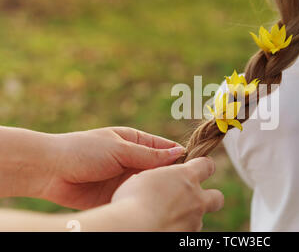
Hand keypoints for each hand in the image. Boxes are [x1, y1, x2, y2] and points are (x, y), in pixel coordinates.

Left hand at [39, 127, 184, 209]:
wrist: (50, 171)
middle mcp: (134, 160)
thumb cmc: (83, 150)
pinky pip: (136, 198)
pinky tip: (156, 207)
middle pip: (161, 169)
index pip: (166, 148)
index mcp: (136, 142)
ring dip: (160, 191)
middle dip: (173, 178)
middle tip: (191, 189)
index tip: (198, 168)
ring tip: (176, 200)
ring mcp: (126, 179)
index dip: (181, 157)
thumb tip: (179, 153)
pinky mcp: (118, 196)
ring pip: (150, 186)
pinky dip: (145, 202)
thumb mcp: (120, 149)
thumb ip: (149, 154)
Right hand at [105, 157, 223, 231]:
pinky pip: (187, 232)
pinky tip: (161, 227)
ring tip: (165, 217)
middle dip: (210, 197)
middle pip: (217, 197)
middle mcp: (196, 198)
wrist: (133, 227)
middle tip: (193, 199)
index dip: (204, 166)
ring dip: (188, 216)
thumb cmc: (132, 200)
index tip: (196, 168)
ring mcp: (194, 221)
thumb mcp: (145, 176)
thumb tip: (165, 176)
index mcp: (186, 177)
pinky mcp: (188, 238)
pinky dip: (178, 229)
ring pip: (198, 218)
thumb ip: (162, 175)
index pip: (207, 165)